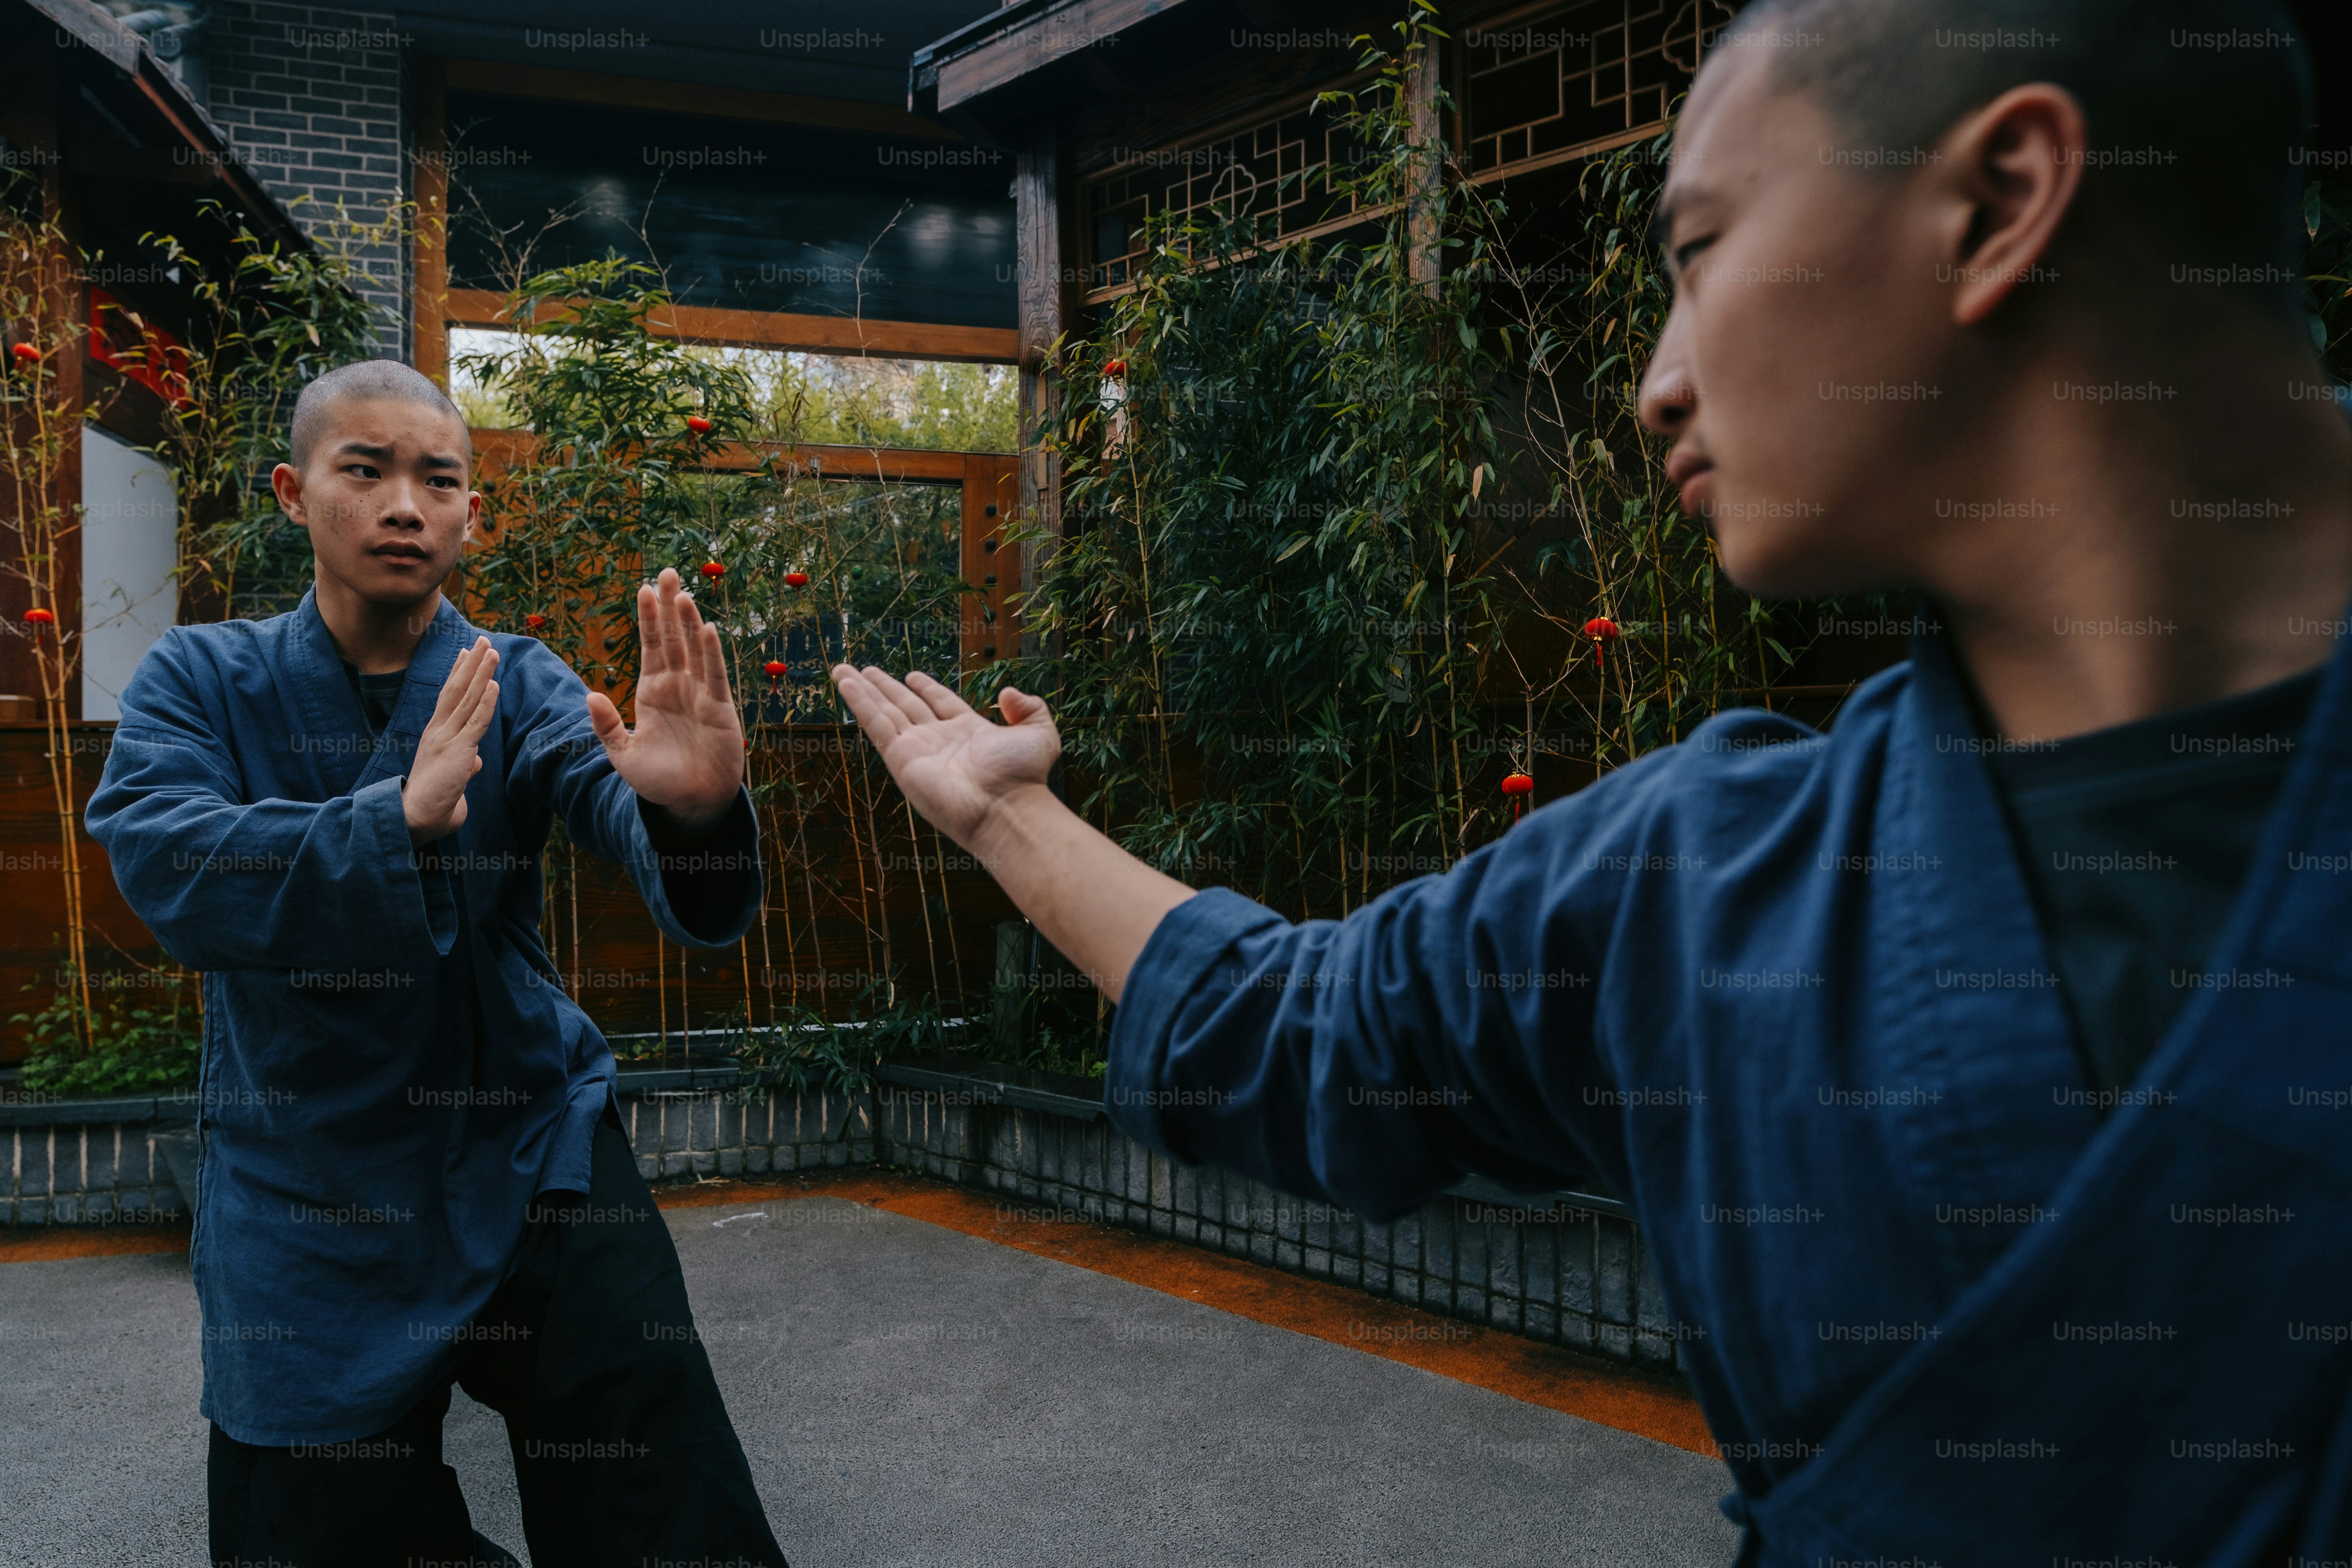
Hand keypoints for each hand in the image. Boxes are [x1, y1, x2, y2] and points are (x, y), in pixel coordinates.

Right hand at [407, 636, 497, 843]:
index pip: (449, 698)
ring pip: (467, 699)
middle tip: (482, 639)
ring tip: (491, 650)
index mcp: (436, 735)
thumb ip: (463, 764)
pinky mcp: (458, 751)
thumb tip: (475, 762)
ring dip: (481, 673)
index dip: (458, 674)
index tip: (466, 653)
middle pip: (456, 690)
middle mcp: (439, 731)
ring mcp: (447, 739)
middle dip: (471, 663)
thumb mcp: (452, 778)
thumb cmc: (432, 804)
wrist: (414, 818)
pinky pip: (476, 722)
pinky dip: (486, 702)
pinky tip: (494, 683)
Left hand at [588, 567, 745, 828]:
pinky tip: (707, 629)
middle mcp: (677, 686)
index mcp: (652, 692)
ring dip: (688, 621)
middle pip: (672, 637)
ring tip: (682, 592)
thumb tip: (591, 694)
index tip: (643, 588)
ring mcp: (699, 694)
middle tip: (666, 571)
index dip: (647, 618)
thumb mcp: (622, 755)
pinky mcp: (719, 708)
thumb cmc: (658, 781)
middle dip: (668, 605)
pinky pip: (714, 675)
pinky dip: (711, 652)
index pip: (649, 646)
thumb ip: (606, 726)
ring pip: (693, 649)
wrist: (691, 804)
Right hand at [828, 665, 1059, 848]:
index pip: (941, 705)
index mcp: (969, 733)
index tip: (912, 675)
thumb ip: (1029, 709)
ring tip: (843, 670)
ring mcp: (918, 750)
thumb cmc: (1024, 778)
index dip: (927, 688)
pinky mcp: (901, 759)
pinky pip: (876, 724)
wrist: (1007, 807)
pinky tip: (845, 683)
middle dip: (886, 687)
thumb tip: (1009, 693)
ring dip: (864, 690)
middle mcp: (940, 741)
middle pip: (907, 706)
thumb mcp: (1041, 733)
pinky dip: (859, 703)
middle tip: (867, 669)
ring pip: (886, 712)